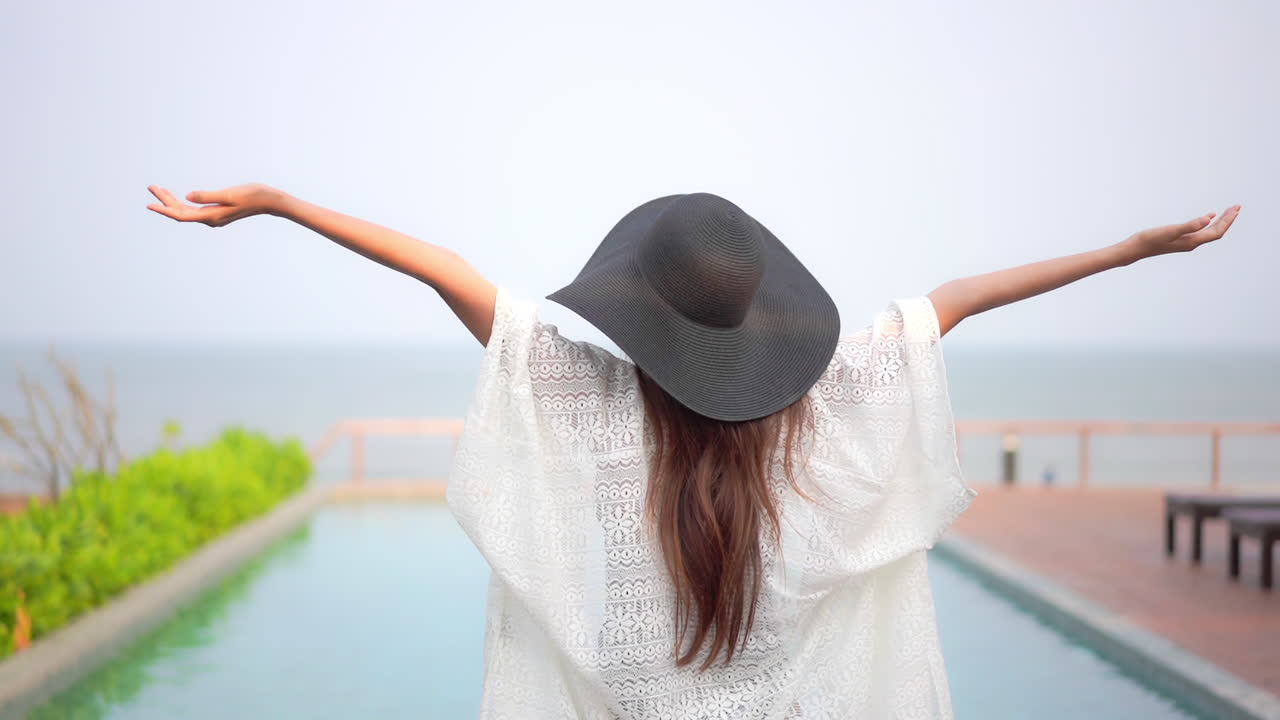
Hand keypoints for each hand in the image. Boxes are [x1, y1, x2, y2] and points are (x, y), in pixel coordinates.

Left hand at [145, 183, 285, 226]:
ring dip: (172, 200)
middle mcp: (210, 219)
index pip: (182, 215)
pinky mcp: (217, 212)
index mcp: (212, 216)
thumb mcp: (230, 193)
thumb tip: (187, 197)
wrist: (270, 201)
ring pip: (186, 210)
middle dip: (164, 200)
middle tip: (150, 187)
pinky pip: (194, 209)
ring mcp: (213, 216)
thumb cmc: (252, 195)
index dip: (164, 210)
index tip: (149, 204)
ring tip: (158, 189)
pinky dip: (182, 202)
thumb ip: (207, 196)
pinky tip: (177, 196)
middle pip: (181, 212)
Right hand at [1117, 204, 1241, 263]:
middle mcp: (1192, 243)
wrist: (1135, 249)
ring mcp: (1186, 242)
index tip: (1236, 208)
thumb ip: (1189, 226)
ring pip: (1209, 231)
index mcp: (1192, 242)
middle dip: (1227, 219)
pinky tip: (1208, 217)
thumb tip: (1208, 219)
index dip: (1228, 220)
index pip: (1217, 232)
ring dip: (1220, 221)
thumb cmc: (1150, 239)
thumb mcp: (1170, 230)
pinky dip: (1207, 223)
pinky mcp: (1179, 240)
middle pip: (1216, 232)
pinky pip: (1200, 231)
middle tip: (1237, 207)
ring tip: (1228, 211)